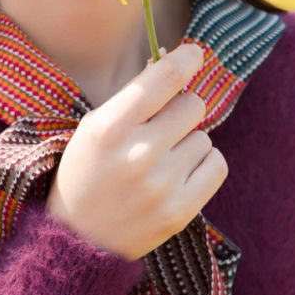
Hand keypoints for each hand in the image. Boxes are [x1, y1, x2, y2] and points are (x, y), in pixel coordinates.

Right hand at [45, 43, 227, 259]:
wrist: (78, 240)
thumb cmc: (90, 170)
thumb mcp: (96, 125)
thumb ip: (135, 95)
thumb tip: (175, 58)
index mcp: (110, 127)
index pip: (164, 78)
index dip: (186, 59)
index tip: (195, 53)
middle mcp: (137, 154)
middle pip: (192, 105)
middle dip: (181, 109)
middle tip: (163, 126)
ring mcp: (160, 186)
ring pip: (204, 136)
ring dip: (188, 142)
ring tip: (162, 160)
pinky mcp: (179, 211)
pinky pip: (216, 164)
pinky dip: (203, 164)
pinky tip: (179, 174)